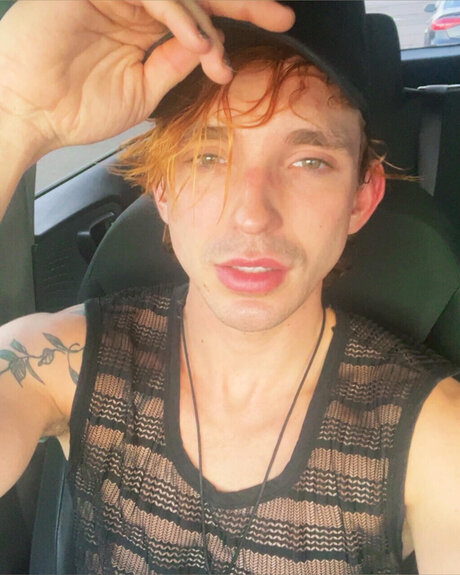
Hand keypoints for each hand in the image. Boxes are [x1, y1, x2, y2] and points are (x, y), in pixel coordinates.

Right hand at [0, 0, 293, 154]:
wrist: (31, 114)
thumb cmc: (76, 107)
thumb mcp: (143, 91)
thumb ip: (174, 65)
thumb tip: (209, 50)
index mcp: (144, 27)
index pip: (198, 15)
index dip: (238, 17)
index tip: (276, 27)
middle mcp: (133, 5)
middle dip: (241, 2)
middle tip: (279, 15)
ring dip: (204, 22)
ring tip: (215, 57)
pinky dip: (178, 15)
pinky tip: (196, 42)